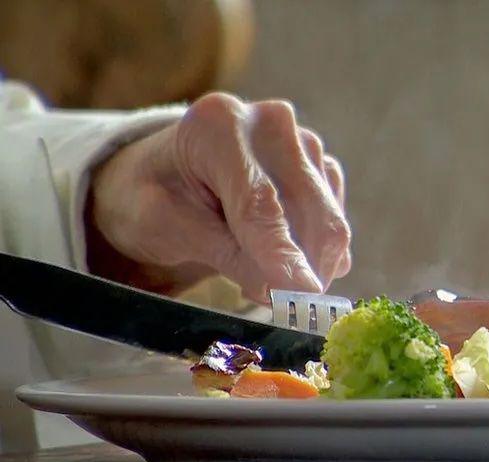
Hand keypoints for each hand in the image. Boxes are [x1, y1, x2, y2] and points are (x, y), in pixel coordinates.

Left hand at [85, 92, 350, 301]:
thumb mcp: (165, 226)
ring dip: (308, 265)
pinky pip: (334, 225)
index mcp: (219, 126)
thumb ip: (222, 252)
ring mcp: (304, 144)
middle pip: (308, 210)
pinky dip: (316, 255)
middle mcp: (272, 124)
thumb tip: (278, 291)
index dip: (283, 253)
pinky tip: (282, 259)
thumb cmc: (153, 196)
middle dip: (303, 268)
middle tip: (281, 309)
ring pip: (330, 222)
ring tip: (264, 280)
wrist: (166, 177)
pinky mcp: (323, 169)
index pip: (260, 202)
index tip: (301, 294)